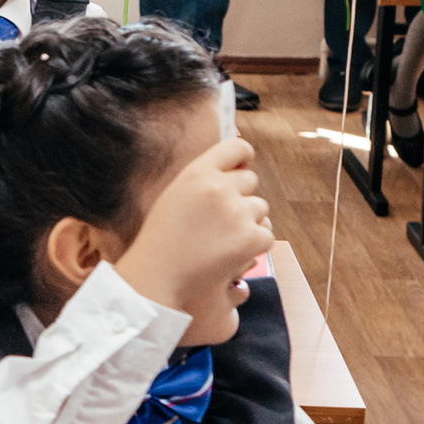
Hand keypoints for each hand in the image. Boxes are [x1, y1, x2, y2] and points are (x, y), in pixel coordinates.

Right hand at [115, 137, 273, 318]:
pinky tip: (230, 253)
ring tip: (220, 240)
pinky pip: (266, 234)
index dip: (243, 157)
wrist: (157, 276)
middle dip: (240, 197)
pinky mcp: (251, 238)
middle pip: (250, 179)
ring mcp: (237, 212)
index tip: (242, 167)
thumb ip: (204, 178)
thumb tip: (242, 165)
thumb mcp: (175, 194)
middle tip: (217, 221)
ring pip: (260, 207)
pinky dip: (253, 245)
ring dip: (247, 222)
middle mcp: (219, 187)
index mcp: (198, 172)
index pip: (237, 148)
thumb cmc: (163, 238)